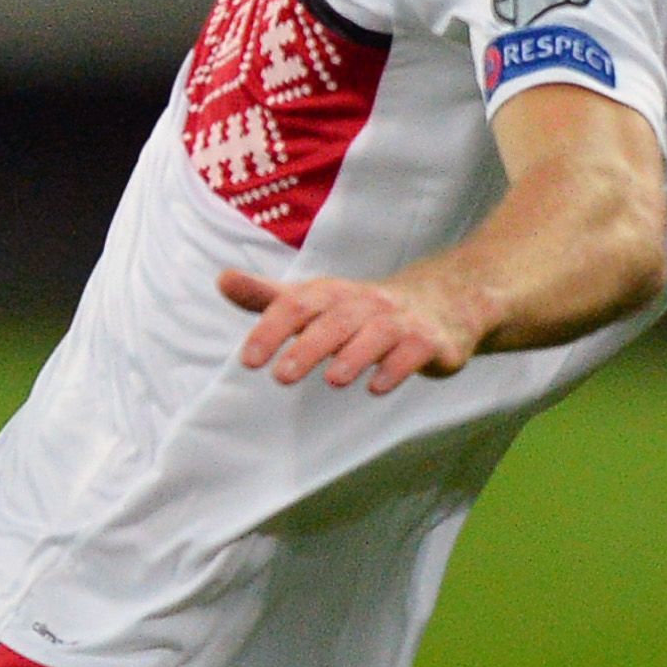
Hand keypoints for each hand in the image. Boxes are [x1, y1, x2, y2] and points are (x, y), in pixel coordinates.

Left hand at [217, 266, 479, 392]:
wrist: (444, 300)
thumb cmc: (363, 308)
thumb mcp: (315, 299)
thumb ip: (269, 297)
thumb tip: (222, 280)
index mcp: (332, 294)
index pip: (296, 304)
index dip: (270, 328)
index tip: (248, 360)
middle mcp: (365, 303)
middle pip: (334, 320)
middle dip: (308, 346)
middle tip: (281, 376)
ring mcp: (402, 320)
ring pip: (378, 333)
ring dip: (355, 355)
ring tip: (333, 381)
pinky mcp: (431, 340)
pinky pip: (416, 350)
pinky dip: (397, 367)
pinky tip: (377, 387)